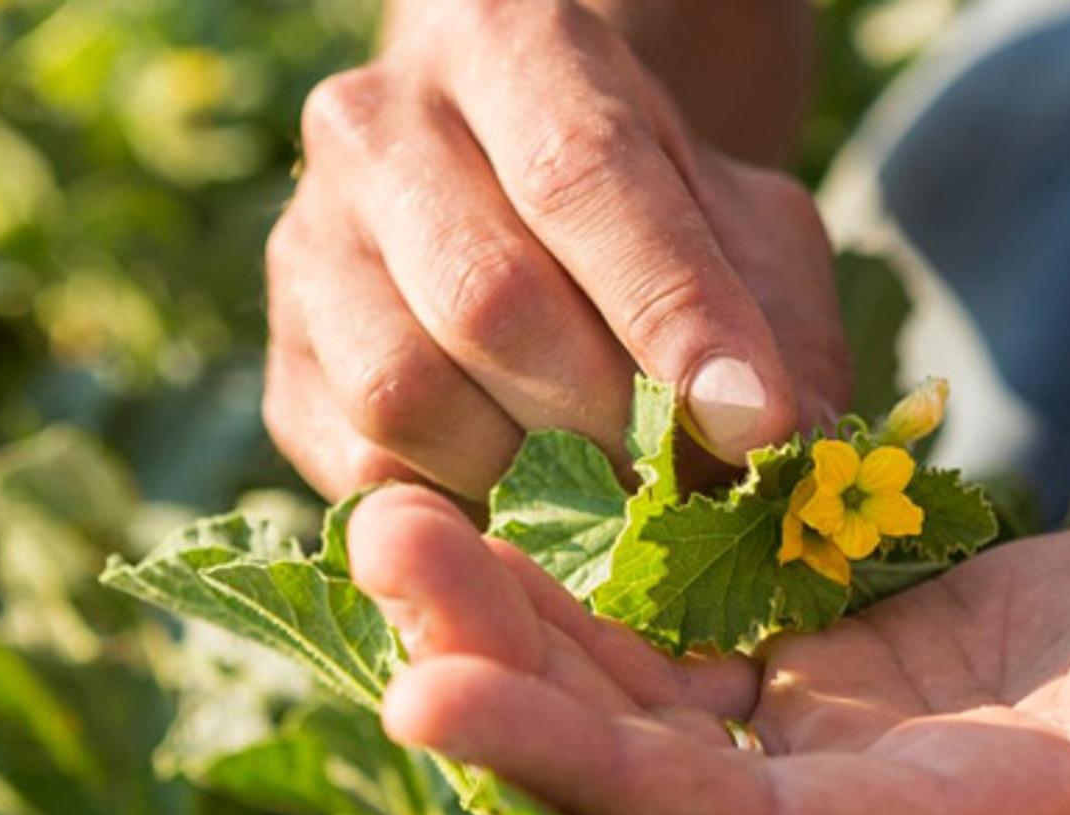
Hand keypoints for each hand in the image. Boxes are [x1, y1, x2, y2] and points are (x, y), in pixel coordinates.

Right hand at [265, 0, 846, 499]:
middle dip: (613, 419)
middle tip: (694, 488)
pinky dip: (463, 512)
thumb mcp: (744, 227)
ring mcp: (308, 241)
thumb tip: (787, 443)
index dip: (675, 314)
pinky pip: (362, 465)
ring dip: (536, 479)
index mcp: (507, 44)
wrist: (521, 205)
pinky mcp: (282, 362)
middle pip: (490, 298)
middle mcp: (378, 122)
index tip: (754, 423)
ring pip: (407, 391)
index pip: (583, 177)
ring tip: (621, 502)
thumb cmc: (660, 217)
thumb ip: (776, 321)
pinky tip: (539, 510)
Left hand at [346, 434, 1069, 814]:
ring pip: (653, 729)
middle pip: (661, 796)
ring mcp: (862, 766)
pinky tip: (507, 532)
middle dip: (513, 696)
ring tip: (400, 524)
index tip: (436, 700)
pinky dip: (592, 610)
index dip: (598, 785)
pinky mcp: (846, 692)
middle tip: (383, 554)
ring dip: (523, 644)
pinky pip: (687, 667)